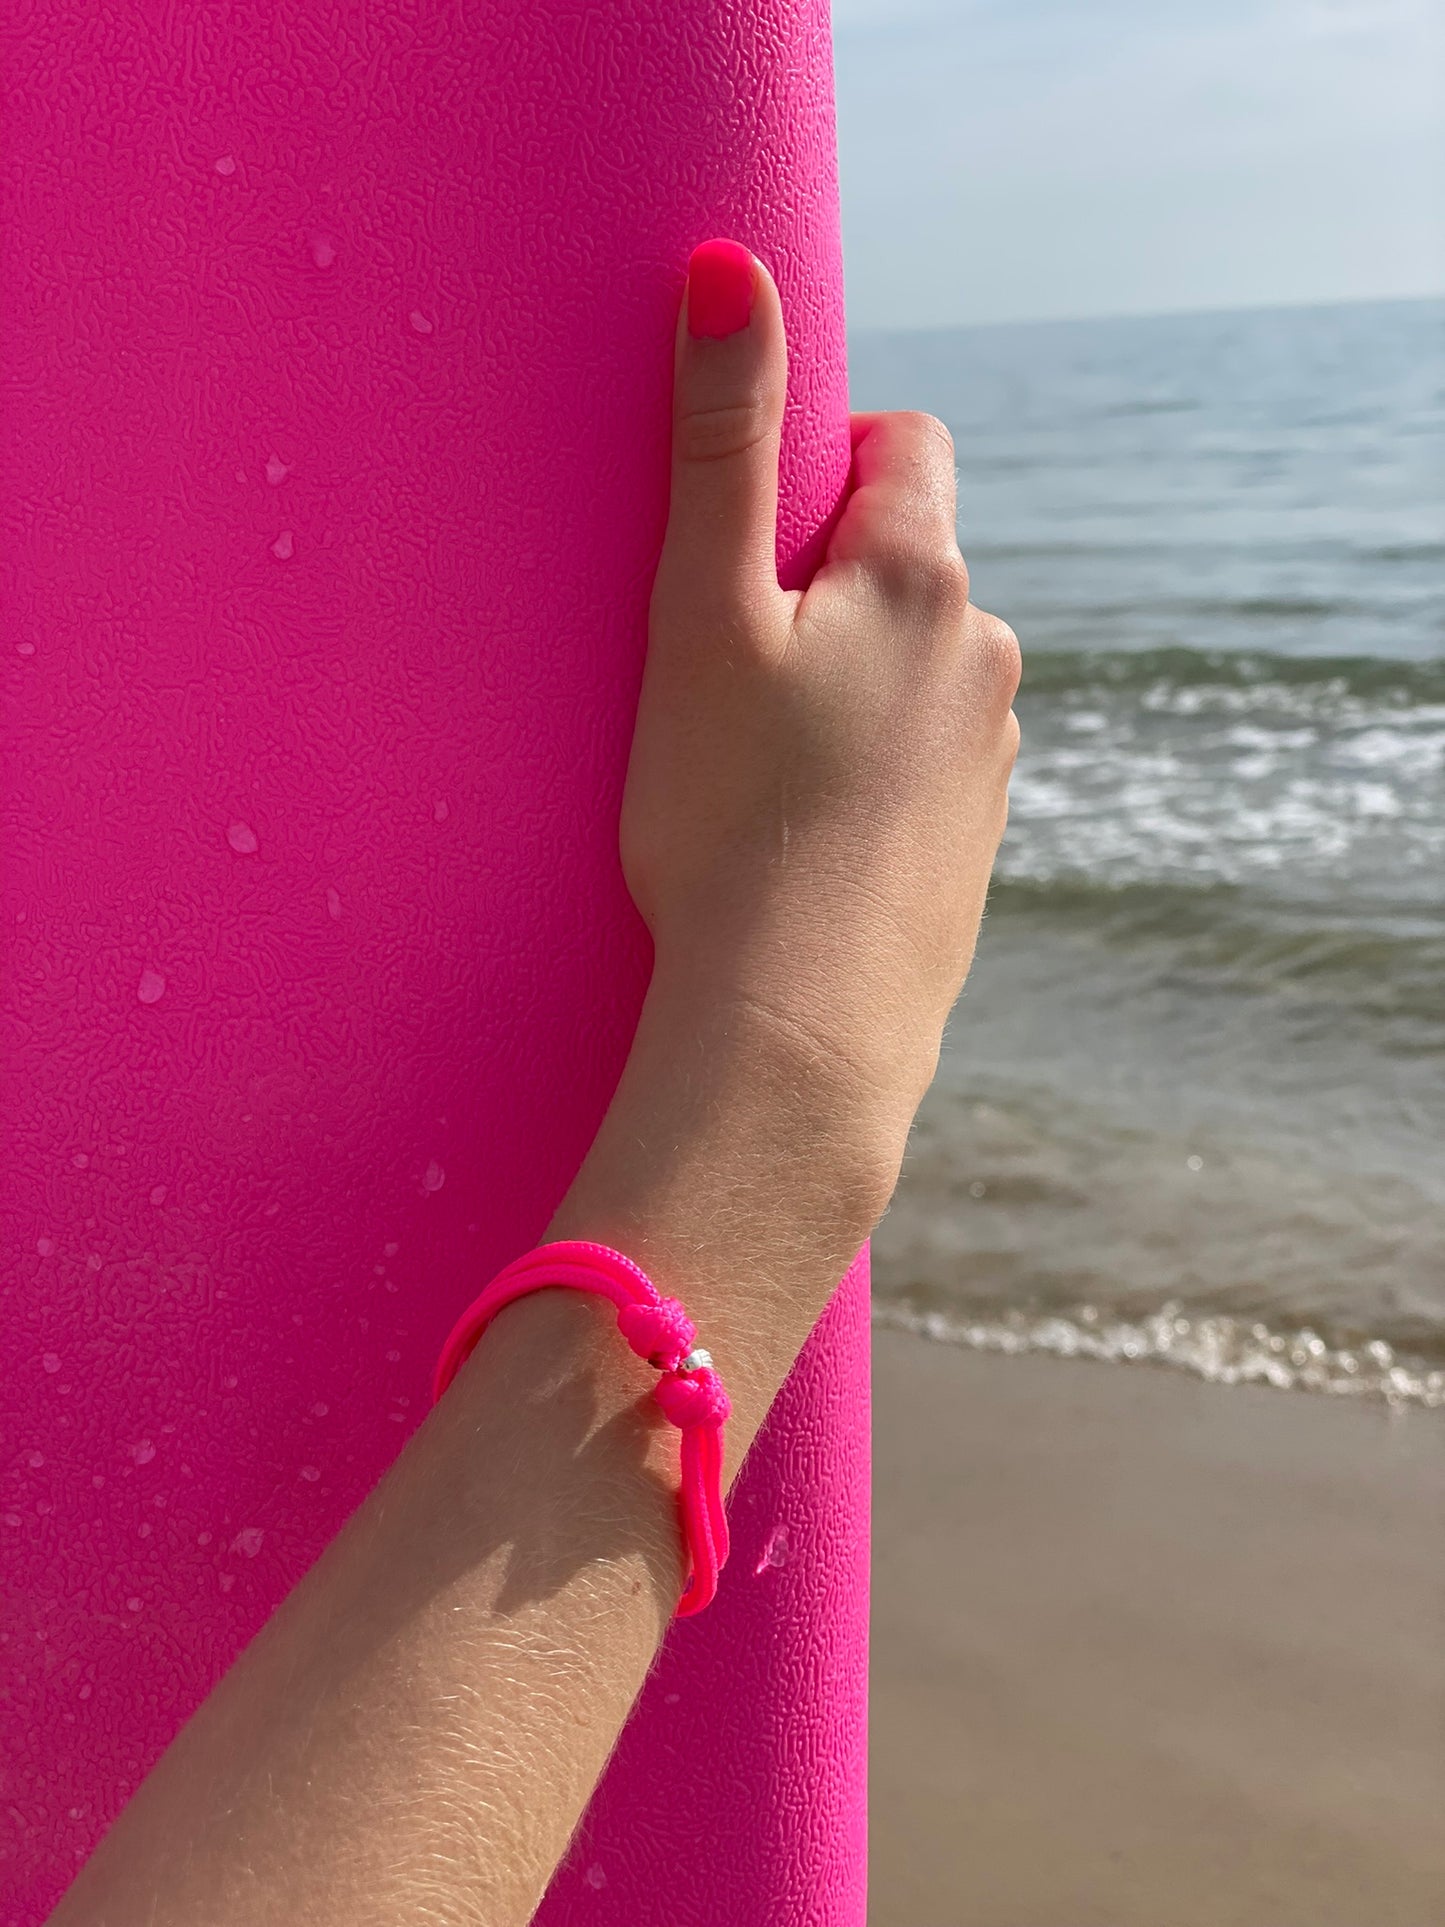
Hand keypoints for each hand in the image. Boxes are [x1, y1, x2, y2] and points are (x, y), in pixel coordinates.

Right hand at [622, 238, 1020, 1191]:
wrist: (798, 1026)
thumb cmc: (731, 819)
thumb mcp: (703, 616)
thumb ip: (721, 443)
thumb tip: (729, 266)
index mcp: (922, 581)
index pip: (904, 444)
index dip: (826, 458)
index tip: (753, 531)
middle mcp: (986, 654)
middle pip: (910, 559)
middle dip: (830, 576)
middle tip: (732, 658)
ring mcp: (991, 756)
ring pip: (919, 663)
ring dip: (852, 674)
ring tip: (761, 758)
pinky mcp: (975, 839)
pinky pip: (923, 755)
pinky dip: (872, 762)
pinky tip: (803, 827)